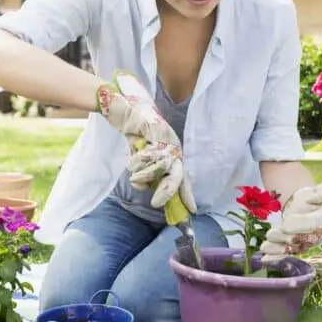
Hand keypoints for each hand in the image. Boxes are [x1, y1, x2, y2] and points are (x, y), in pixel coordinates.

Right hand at [96, 76, 195, 212]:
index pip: (183, 177)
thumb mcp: (144, 157)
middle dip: (166, 192)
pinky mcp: (156, 134)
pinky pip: (145, 159)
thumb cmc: (138, 135)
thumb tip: (148, 190)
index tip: (192, 211)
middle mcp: (174, 148)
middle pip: (176, 175)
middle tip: (155, 205)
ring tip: (133, 169)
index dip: (187, 194)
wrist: (129, 111)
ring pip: (156, 170)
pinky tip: (132, 156)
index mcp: (174, 154)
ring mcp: (166, 141)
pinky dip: (135, 162)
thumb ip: (149, 171)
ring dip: (140, 174)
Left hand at [260, 176, 321, 262]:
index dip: (299, 226)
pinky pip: (285, 254)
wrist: (305, 207)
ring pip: (291, 248)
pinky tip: (264, 258)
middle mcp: (315, 235)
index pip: (312, 225)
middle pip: (300, 239)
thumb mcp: (318, 191)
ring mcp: (304, 243)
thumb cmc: (312, 198)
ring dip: (277, 248)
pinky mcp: (294, 248)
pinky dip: (275, 256)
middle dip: (285, 238)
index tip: (285, 225)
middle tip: (271, 234)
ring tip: (265, 245)